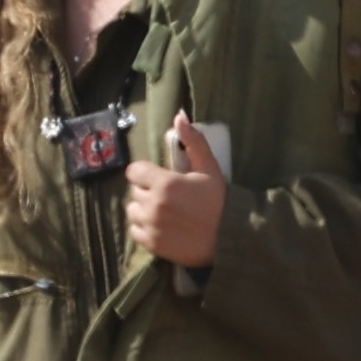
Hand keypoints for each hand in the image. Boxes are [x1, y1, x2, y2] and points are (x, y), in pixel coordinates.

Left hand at [124, 113, 227, 270]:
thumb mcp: (209, 168)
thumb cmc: (218, 201)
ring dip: (143, 208)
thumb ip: (193, 142)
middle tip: (165, 194)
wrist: (228, 238)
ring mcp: (151, 225)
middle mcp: (153, 204)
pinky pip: (135, 231)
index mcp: (165, 183)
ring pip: (132, 211)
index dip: (144, 172)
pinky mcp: (152, 244)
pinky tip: (159, 225)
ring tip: (161, 210)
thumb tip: (179, 117)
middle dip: (147, 190)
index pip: (134, 171)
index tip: (157, 176)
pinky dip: (143, 227)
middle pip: (134, 191)